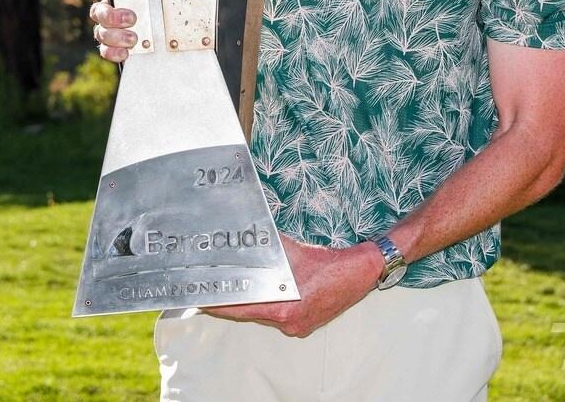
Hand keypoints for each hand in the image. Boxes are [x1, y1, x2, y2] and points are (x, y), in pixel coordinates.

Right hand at [89, 0, 149, 62]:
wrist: (166, 33)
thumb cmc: (155, 1)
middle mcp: (108, 10)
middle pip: (97, 11)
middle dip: (112, 15)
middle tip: (131, 17)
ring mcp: (108, 29)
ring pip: (100, 32)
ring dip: (114, 36)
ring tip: (133, 38)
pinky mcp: (113, 47)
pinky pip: (104, 51)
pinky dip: (113, 52)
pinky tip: (125, 53)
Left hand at [202, 237, 382, 337]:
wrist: (364, 271)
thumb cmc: (333, 263)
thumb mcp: (295, 251)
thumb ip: (270, 248)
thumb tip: (248, 239)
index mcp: (284, 309)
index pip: (240, 310)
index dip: (218, 305)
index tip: (200, 300)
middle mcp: (289, 322)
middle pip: (250, 313)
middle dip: (234, 301)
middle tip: (215, 288)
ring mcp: (298, 325)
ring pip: (265, 313)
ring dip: (254, 301)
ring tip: (237, 288)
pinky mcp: (306, 321)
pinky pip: (281, 313)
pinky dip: (271, 303)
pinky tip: (267, 290)